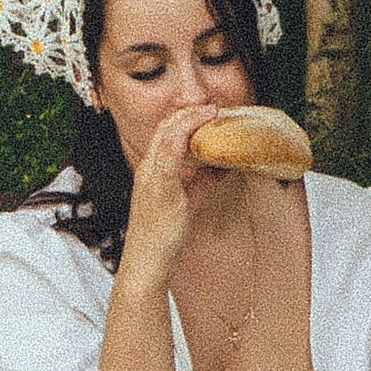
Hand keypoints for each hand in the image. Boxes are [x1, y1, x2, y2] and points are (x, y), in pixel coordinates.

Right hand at [112, 102, 217, 296]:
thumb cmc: (164, 236)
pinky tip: (202, 127)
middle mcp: (148, 169)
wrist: (147, 263)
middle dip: (189, 113)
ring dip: (190, 118)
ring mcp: (151, 177)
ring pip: (167, 133)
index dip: (184, 119)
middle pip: (165, 127)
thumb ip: (203, 181)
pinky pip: (170, 153)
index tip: (207, 112)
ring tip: (212, 111)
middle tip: (214, 107)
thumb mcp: (188, 202)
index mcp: (151, 171)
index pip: (164, 133)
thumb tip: (224, 165)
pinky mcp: (159, 187)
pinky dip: (185, 134)